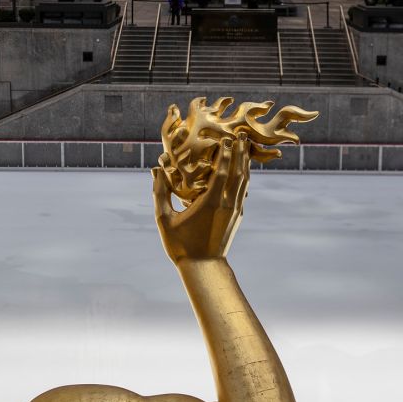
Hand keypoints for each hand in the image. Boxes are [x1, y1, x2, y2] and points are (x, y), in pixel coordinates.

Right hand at [152, 134, 250, 263]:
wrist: (203, 267)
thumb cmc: (180, 245)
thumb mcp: (165, 220)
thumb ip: (160, 193)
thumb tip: (156, 170)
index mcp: (210, 203)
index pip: (222, 173)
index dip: (226, 154)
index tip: (227, 138)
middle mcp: (226, 204)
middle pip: (238, 173)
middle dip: (240, 153)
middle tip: (243, 135)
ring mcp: (234, 210)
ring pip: (243, 181)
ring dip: (245, 163)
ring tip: (246, 147)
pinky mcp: (237, 216)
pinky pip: (243, 191)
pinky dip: (244, 177)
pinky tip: (243, 170)